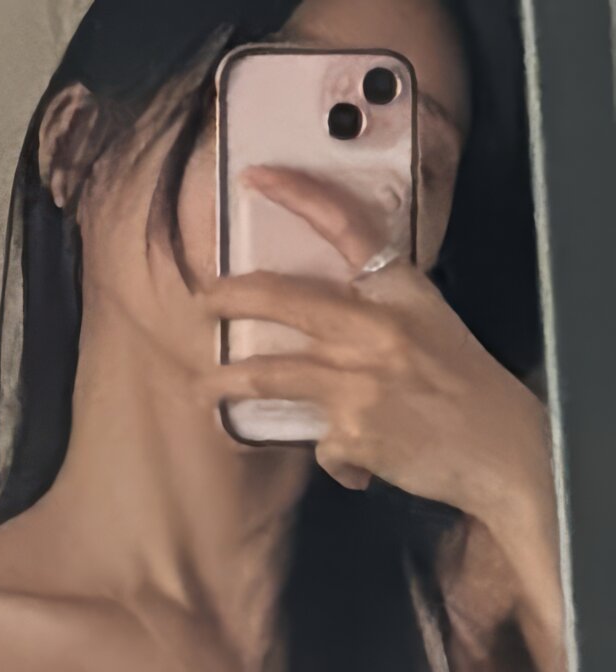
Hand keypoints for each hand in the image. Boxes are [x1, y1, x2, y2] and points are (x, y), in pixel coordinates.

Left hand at [197, 163, 552, 525]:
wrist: (501, 448)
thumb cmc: (466, 389)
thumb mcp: (431, 327)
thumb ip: (378, 318)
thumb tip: (323, 333)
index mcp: (401, 290)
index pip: (347, 225)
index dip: (298, 194)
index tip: (258, 177)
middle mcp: (376, 326)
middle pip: (283, 298)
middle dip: (231, 297)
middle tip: (204, 300)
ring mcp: (359, 379)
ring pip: (270, 374)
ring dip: (227, 383)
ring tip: (204, 388)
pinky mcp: (350, 430)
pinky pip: (317, 440)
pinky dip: (334, 454)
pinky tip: (360, 461)